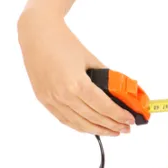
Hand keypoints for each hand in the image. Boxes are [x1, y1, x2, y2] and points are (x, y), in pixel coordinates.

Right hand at [18, 10, 133, 135]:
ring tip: (112, 131)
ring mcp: (51, 100)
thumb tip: (122, 93)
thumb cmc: (65, 43)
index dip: (118, 115)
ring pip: (78, 123)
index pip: (103, 107)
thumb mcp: (92, 60)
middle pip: (92, 118)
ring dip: (97, 130)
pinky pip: (64, 119)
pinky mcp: (44, 100)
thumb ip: (107, 78)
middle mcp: (62, 95)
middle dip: (111, 125)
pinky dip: (80, 126)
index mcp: (76, 84)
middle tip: (126, 128)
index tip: (130, 119)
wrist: (38, 35)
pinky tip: (92, 127)